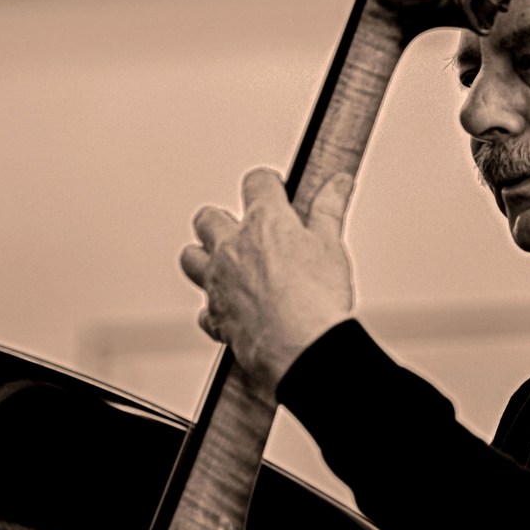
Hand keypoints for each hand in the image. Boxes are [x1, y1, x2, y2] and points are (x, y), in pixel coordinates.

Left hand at [180, 167, 354, 396]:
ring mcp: (219, 283)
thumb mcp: (331, 243)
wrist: (302, 348)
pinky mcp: (216, 317)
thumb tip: (338, 182)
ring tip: (226, 262)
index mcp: (264, 223)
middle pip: (208, 218)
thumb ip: (330, 208)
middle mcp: (232, 248)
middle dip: (223, 218)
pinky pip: (204, 309)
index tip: (275, 188)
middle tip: (244, 227)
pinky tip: (232, 308)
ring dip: (204, 256)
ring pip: (191, 258)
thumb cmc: (317, 296)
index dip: (267, 182)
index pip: (255, 182)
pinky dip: (215, 307)